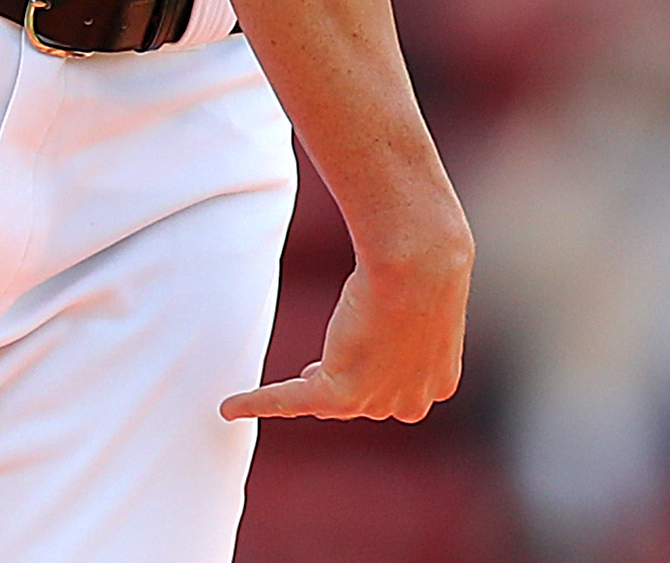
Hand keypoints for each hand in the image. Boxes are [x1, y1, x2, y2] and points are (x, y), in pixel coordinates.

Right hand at [220, 231, 470, 422]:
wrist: (419, 261)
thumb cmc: (424, 262)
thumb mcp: (425, 296)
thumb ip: (409, 317)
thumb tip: (387, 300)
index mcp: (439, 381)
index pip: (395, 389)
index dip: (369, 374)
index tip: (350, 360)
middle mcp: (411, 401)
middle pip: (363, 397)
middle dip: (342, 380)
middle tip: (316, 367)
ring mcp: (377, 402)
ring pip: (330, 398)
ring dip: (311, 385)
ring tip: (298, 375)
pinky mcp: (341, 395)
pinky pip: (290, 402)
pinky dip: (258, 403)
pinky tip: (230, 407)